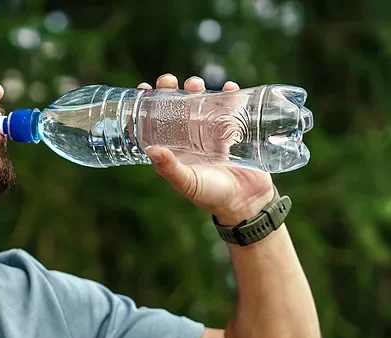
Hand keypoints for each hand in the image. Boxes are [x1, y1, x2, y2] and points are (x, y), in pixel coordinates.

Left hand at [139, 74, 274, 225]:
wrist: (246, 203)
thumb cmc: (212, 196)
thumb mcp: (188, 182)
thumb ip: (169, 169)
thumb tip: (151, 150)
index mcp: (175, 149)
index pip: (157, 122)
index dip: (149, 105)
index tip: (143, 87)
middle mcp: (190, 139)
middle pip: (177, 108)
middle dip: (172, 91)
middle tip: (169, 80)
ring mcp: (212, 134)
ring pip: (201, 104)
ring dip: (197, 90)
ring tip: (195, 83)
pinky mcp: (233, 133)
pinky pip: (231, 109)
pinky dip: (231, 96)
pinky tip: (229, 88)